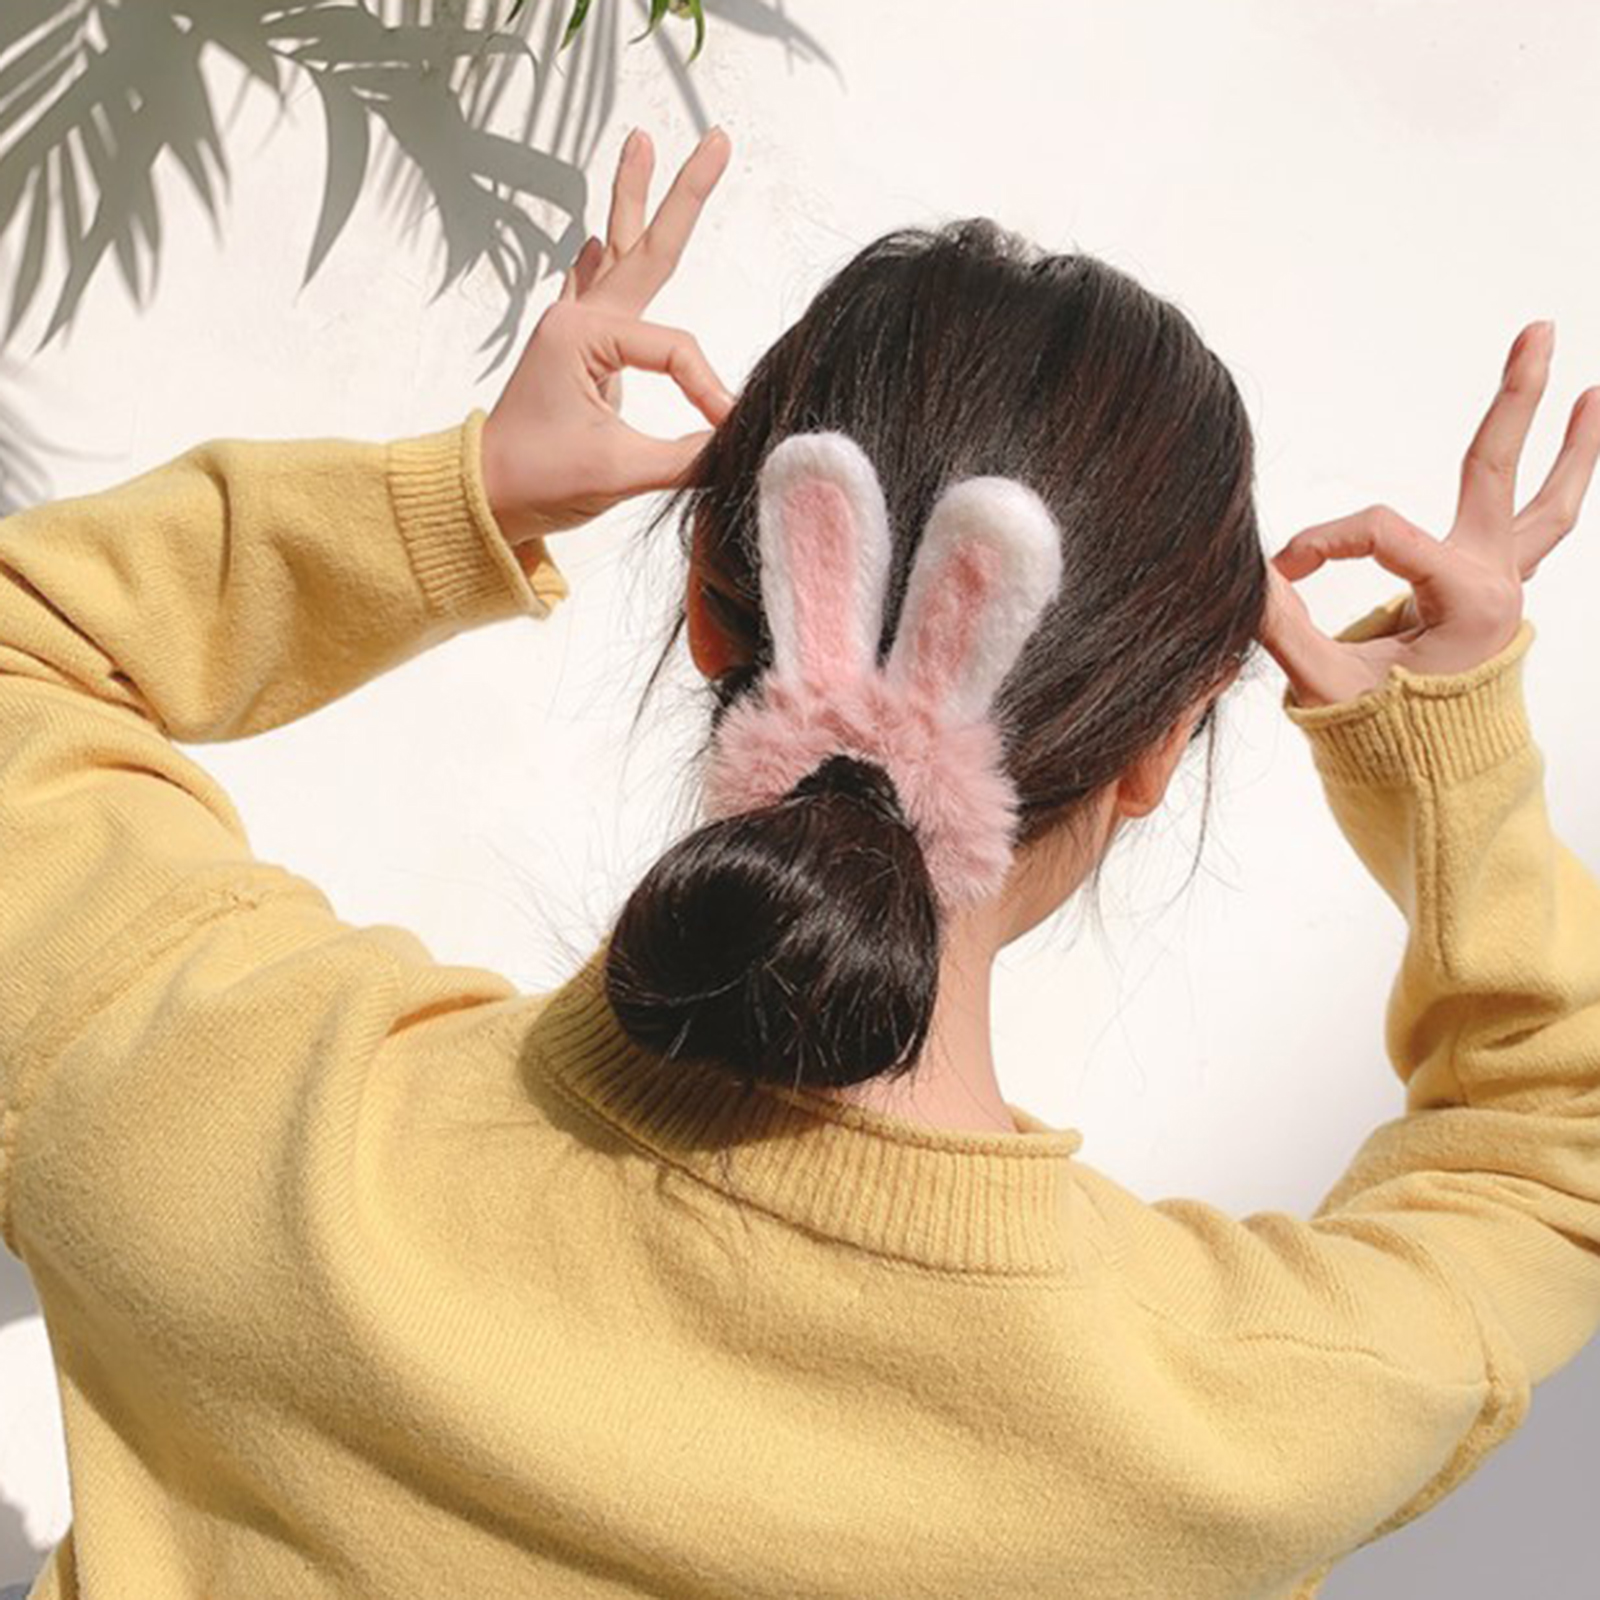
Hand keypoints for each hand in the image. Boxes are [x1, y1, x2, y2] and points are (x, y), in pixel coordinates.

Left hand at [481, 126, 736, 546]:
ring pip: (617, 254)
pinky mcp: (574, 354)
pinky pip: (593, 289)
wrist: (482, 497)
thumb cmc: (537, 480)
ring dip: (630, 201)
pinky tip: (598, 238)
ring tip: (642, 140)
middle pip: (645, 248)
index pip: (674, 352)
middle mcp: (578, 320)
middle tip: (718, 138)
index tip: (725, 429)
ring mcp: (573, 331)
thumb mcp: (617, 473)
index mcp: (584, 337)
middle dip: (682, 194)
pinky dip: (603, 259)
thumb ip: (687, 458)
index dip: (708, 390)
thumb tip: (740, 445)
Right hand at [1260, 321, 1599, 707]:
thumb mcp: (1328, 687)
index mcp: (1466, 602)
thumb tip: (1251, 571)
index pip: (1380, 533)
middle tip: (1541, 330)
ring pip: (1547, 508)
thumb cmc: (1388, 740)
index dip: (1321, 541)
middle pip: (1506, 478)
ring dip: (1573, 450)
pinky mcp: (1493, 597)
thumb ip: (1285, 626)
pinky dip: (1549, 492)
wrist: (1435, 786)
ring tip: (1595, 394)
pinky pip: (1530, 533)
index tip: (1281, 571)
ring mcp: (1504, 588)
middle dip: (1521, 402)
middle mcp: (1496, 584)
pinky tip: (1565, 450)